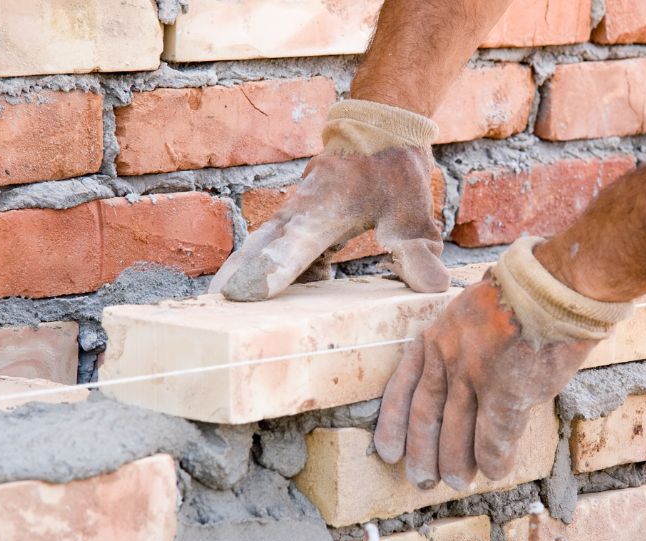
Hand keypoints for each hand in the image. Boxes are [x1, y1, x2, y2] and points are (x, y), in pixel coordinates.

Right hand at [209, 101, 448, 300]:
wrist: (379, 129)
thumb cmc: (392, 170)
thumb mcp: (413, 212)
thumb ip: (417, 252)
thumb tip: (433, 288)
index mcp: (324, 210)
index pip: (292, 247)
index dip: (270, 272)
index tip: (247, 293)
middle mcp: (300, 212)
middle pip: (260, 247)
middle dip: (236, 275)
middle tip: (212, 306)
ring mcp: (294, 214)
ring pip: (262, 245)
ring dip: (243, 270)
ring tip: (222, 305)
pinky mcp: (298, 220)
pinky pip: (277, 246)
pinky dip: (269, 267)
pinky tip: (280, 297)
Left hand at [373, 274, 598, 489]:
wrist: (552, 286)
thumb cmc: (521, 293)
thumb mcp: (472, 312)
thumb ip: (463, 346)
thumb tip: (466, 381)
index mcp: (436, 337)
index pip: (403, 387)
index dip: (394, 424)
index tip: (388, 452)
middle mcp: (447, 358)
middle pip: (425, 416)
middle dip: (422, 453)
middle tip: (421, 480)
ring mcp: (474, 377)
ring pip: (455, 432)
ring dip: (456, 462)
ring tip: (458, 482)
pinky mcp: (506, 393)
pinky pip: (493, 437)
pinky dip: (493, 458)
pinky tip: (495, 471)